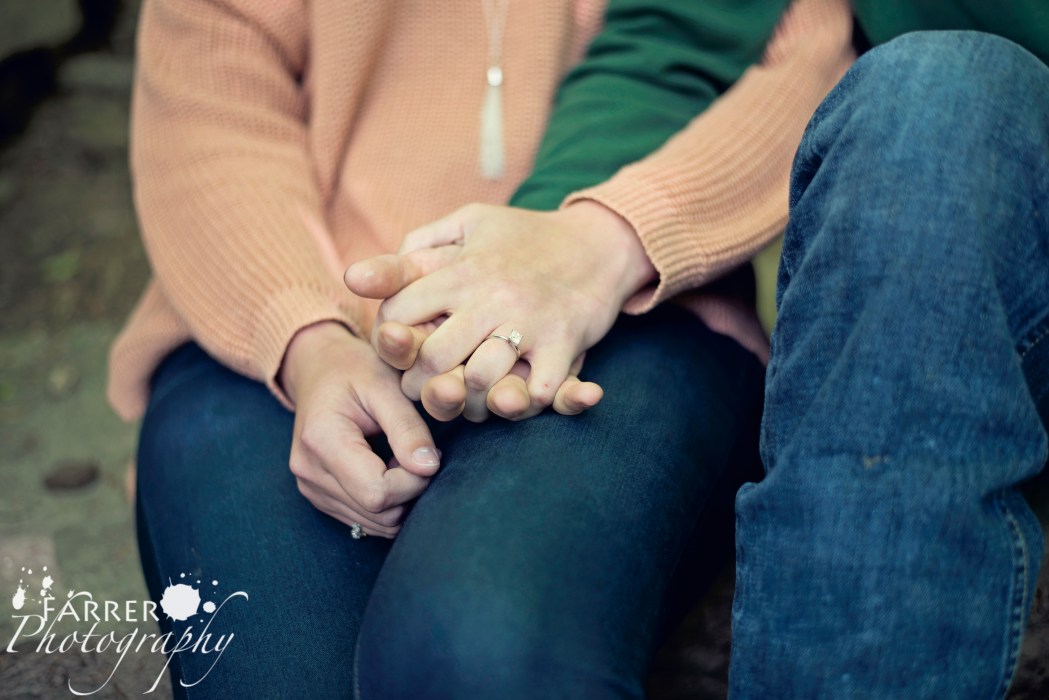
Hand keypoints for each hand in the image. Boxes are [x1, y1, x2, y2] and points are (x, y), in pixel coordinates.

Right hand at [278, 321, 441, 537]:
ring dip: (401, 498)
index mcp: (321, 441)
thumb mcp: (386, 386)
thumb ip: (408, 428)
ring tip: (401, 458)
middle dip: (411, 490)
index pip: (377, 493)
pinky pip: (365, 520)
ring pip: (375, 523)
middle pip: (377, 512)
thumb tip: (428, 468)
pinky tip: (387, 469)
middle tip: (418, 453)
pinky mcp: (319, 497)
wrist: (319, 369)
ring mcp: (311, 488)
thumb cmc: (355, 369)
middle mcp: (309, 472)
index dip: (414, 482)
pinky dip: (387, 503)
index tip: (428, 453)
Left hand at [346, 201, 655, 420]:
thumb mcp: (467, 224)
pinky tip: (516, 397)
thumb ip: (412, 251)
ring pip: (478, 379)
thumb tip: (354, 277)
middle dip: (420, 382)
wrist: (600, 242)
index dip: (390, 340)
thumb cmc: (524, 237)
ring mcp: (529, 321)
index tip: (400, 351)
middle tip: (425, 389)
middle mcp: (490, 295)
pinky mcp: (564, 342)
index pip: (399, 314)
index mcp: (460, 268)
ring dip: (466, 400)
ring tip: (464, 399)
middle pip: (432, 356)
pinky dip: (524, 403)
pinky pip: (536, 390)